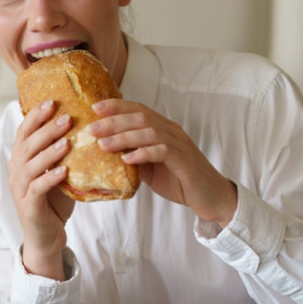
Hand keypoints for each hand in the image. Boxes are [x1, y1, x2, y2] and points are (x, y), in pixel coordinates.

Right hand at [9, 100, 74, 279]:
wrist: (47, 238)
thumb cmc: (54, 203)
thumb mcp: (58, 173)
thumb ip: (64, 154)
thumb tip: (86, 126)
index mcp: (21, 160)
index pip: (24, 132)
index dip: (35, 116)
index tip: (52, 102)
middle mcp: (16, 172)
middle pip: (27, 145)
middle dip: (46, 130)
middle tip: (66, 118)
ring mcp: (20, 190)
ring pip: (30, 165)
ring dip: (49, 152)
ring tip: (67, 142)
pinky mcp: (29, 207)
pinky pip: (37, 189)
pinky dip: (49, 178)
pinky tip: (64, 171)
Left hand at [89, 99, 236, 226]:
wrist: (210, 197)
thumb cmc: (179, 180)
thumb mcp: (150, 167)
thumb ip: (133, 156)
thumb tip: (106, 152)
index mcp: (164, 129)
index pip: (139, 110)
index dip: (117, 106)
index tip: (95, 108)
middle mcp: (172, 132)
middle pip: (141, 118)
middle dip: (114, 121)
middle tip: (92, 128)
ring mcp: (180, 145)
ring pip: (150, 132)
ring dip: (124, 137)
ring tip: (103, 145)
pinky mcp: (185, 162)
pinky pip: (163, 151)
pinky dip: (143, 153)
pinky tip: (128, 159)